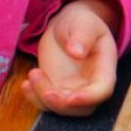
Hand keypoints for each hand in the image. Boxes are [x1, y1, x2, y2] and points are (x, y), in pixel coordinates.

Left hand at [23, 0, 118, 115]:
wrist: (67, 26)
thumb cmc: (81, 22)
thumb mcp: (83, 23)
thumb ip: (82, 36)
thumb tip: (77, 52)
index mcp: (104, 67)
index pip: (103, 90)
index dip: (89, 98)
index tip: (71, 98)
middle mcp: (90, 83)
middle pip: (83, 108)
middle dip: (63, 105)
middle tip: (46, 91)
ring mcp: (72, 89)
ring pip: (62, 108)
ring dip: (44, 99)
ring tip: (33, 74)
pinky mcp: (55, 88)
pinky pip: (45, 102)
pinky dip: (34, 97)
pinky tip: (26, 83)